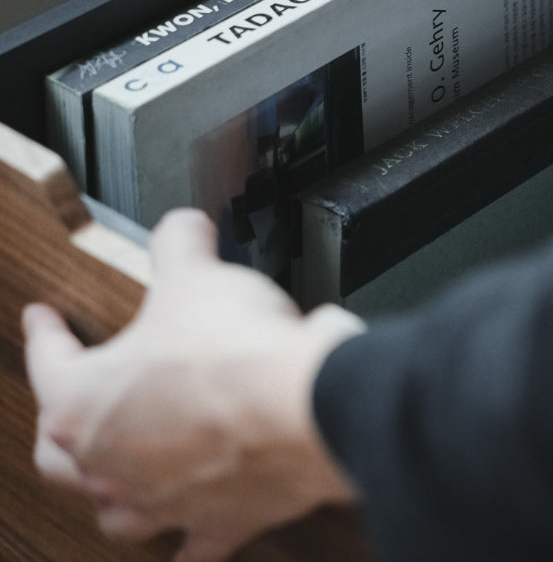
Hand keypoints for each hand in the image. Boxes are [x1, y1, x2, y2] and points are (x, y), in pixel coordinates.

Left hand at [23, 207, 364, 561]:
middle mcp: (111, 466)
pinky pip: (191, 549)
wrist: (303, 405)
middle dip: (60, 423)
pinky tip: (189, 536)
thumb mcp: (195, 274)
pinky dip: (189, 541)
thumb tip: (180, 229)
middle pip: (60, 455)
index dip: (46, 332)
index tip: (42, 319)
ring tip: (116, 473)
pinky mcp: (217, 523)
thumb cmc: (237, 354)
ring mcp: (161, 503)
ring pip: (114, 513)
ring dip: (112, 491)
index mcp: (84, 405)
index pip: (48, 362)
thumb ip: (178, 246)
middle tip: (65, 400)